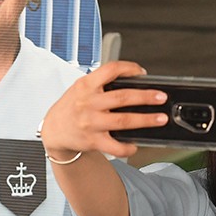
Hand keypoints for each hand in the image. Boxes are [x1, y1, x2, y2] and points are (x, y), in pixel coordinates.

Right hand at [39, 61, 167, 159]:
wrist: (54, 130)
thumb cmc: (72, 107)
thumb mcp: (81, 87)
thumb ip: (102, 82)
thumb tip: (134, 79)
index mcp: (86, 85)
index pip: (110, 69)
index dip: (129, 68)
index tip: (142, 72)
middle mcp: (88, 103)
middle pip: (122, 97)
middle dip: (145, 97)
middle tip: (161, 97)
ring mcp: (91, 122)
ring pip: (123, 121)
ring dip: (145, 120)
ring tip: (160, 118)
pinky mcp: (93, 141)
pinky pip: (114, 146)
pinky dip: (127, 147)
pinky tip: (135, 144)